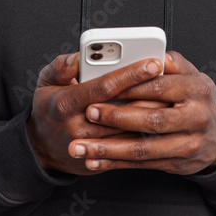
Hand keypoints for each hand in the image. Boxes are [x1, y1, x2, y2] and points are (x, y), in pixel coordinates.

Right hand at [26, 52, 166, 175]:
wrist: (41, 149)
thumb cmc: (49, 108)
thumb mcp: (46, 82)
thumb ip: (61, 66)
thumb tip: (78, 57)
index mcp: (65, 103)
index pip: (104, 86)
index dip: (130, 74)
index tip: (152, 62)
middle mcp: (77, 126)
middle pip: (122, 110)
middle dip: (149, 93)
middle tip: (172, 79)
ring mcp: (90, 146)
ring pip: (129, 131)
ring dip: (152, 114)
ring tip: (174, 98)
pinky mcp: (100, 158)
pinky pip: (127, 148)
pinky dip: (145, 133)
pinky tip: (161, 120)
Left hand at [66, 51, 215, 175]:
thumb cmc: (195, 99)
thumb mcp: (192, 74)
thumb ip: (173, 62)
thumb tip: (157, 54)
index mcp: (199, 90)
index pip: (160, 86)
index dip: (130, 86)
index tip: (105, 86)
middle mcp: (196, 118)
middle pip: (152, 119)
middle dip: (117, 118)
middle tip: (89, 113)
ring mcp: (188, 144)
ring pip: (143, 148)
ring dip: (109, 149)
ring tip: (81, 146)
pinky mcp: (176, 164)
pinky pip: (141, 164)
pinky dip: (115, 163)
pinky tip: (94, 161)